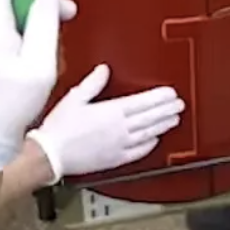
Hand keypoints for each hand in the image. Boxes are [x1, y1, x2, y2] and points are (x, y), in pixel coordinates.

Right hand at [26, 64, 184, 179]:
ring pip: (148, 134)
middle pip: (150, 117)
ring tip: (174, 120)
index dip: (159, 97)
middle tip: (179, 105)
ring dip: (163, 126)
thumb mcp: (74, 98)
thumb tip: (104, 70)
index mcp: (111, 111)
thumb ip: (92, 83)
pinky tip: (155, 141)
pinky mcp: (115, 159)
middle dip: (166, 110)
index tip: (171, 93)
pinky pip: (138, 152)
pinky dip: (149, 145)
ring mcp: (119, 145)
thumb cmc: (59, 128)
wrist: (50, 155)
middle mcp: (119, 129)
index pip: (143, 102)